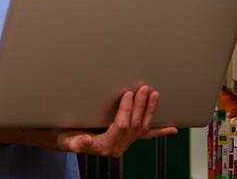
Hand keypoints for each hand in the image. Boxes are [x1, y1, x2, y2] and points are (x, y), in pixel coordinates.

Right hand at [57, 85, 177, 157]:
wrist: (66, 140)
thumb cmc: (65, 137)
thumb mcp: (66, 139)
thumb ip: (75, 142)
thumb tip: (85, 141)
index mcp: (105, 146)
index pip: (120, 126)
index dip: (126, 110)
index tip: (128, 94)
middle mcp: (117, 147)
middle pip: (134, 125)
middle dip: (140, 106)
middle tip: (143, 89)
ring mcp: (124, 143)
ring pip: (142, 128)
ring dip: (150, 111)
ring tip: (154, 95)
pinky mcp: (126, 139)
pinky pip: (145, 136)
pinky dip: (159, 132)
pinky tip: (170, 129)